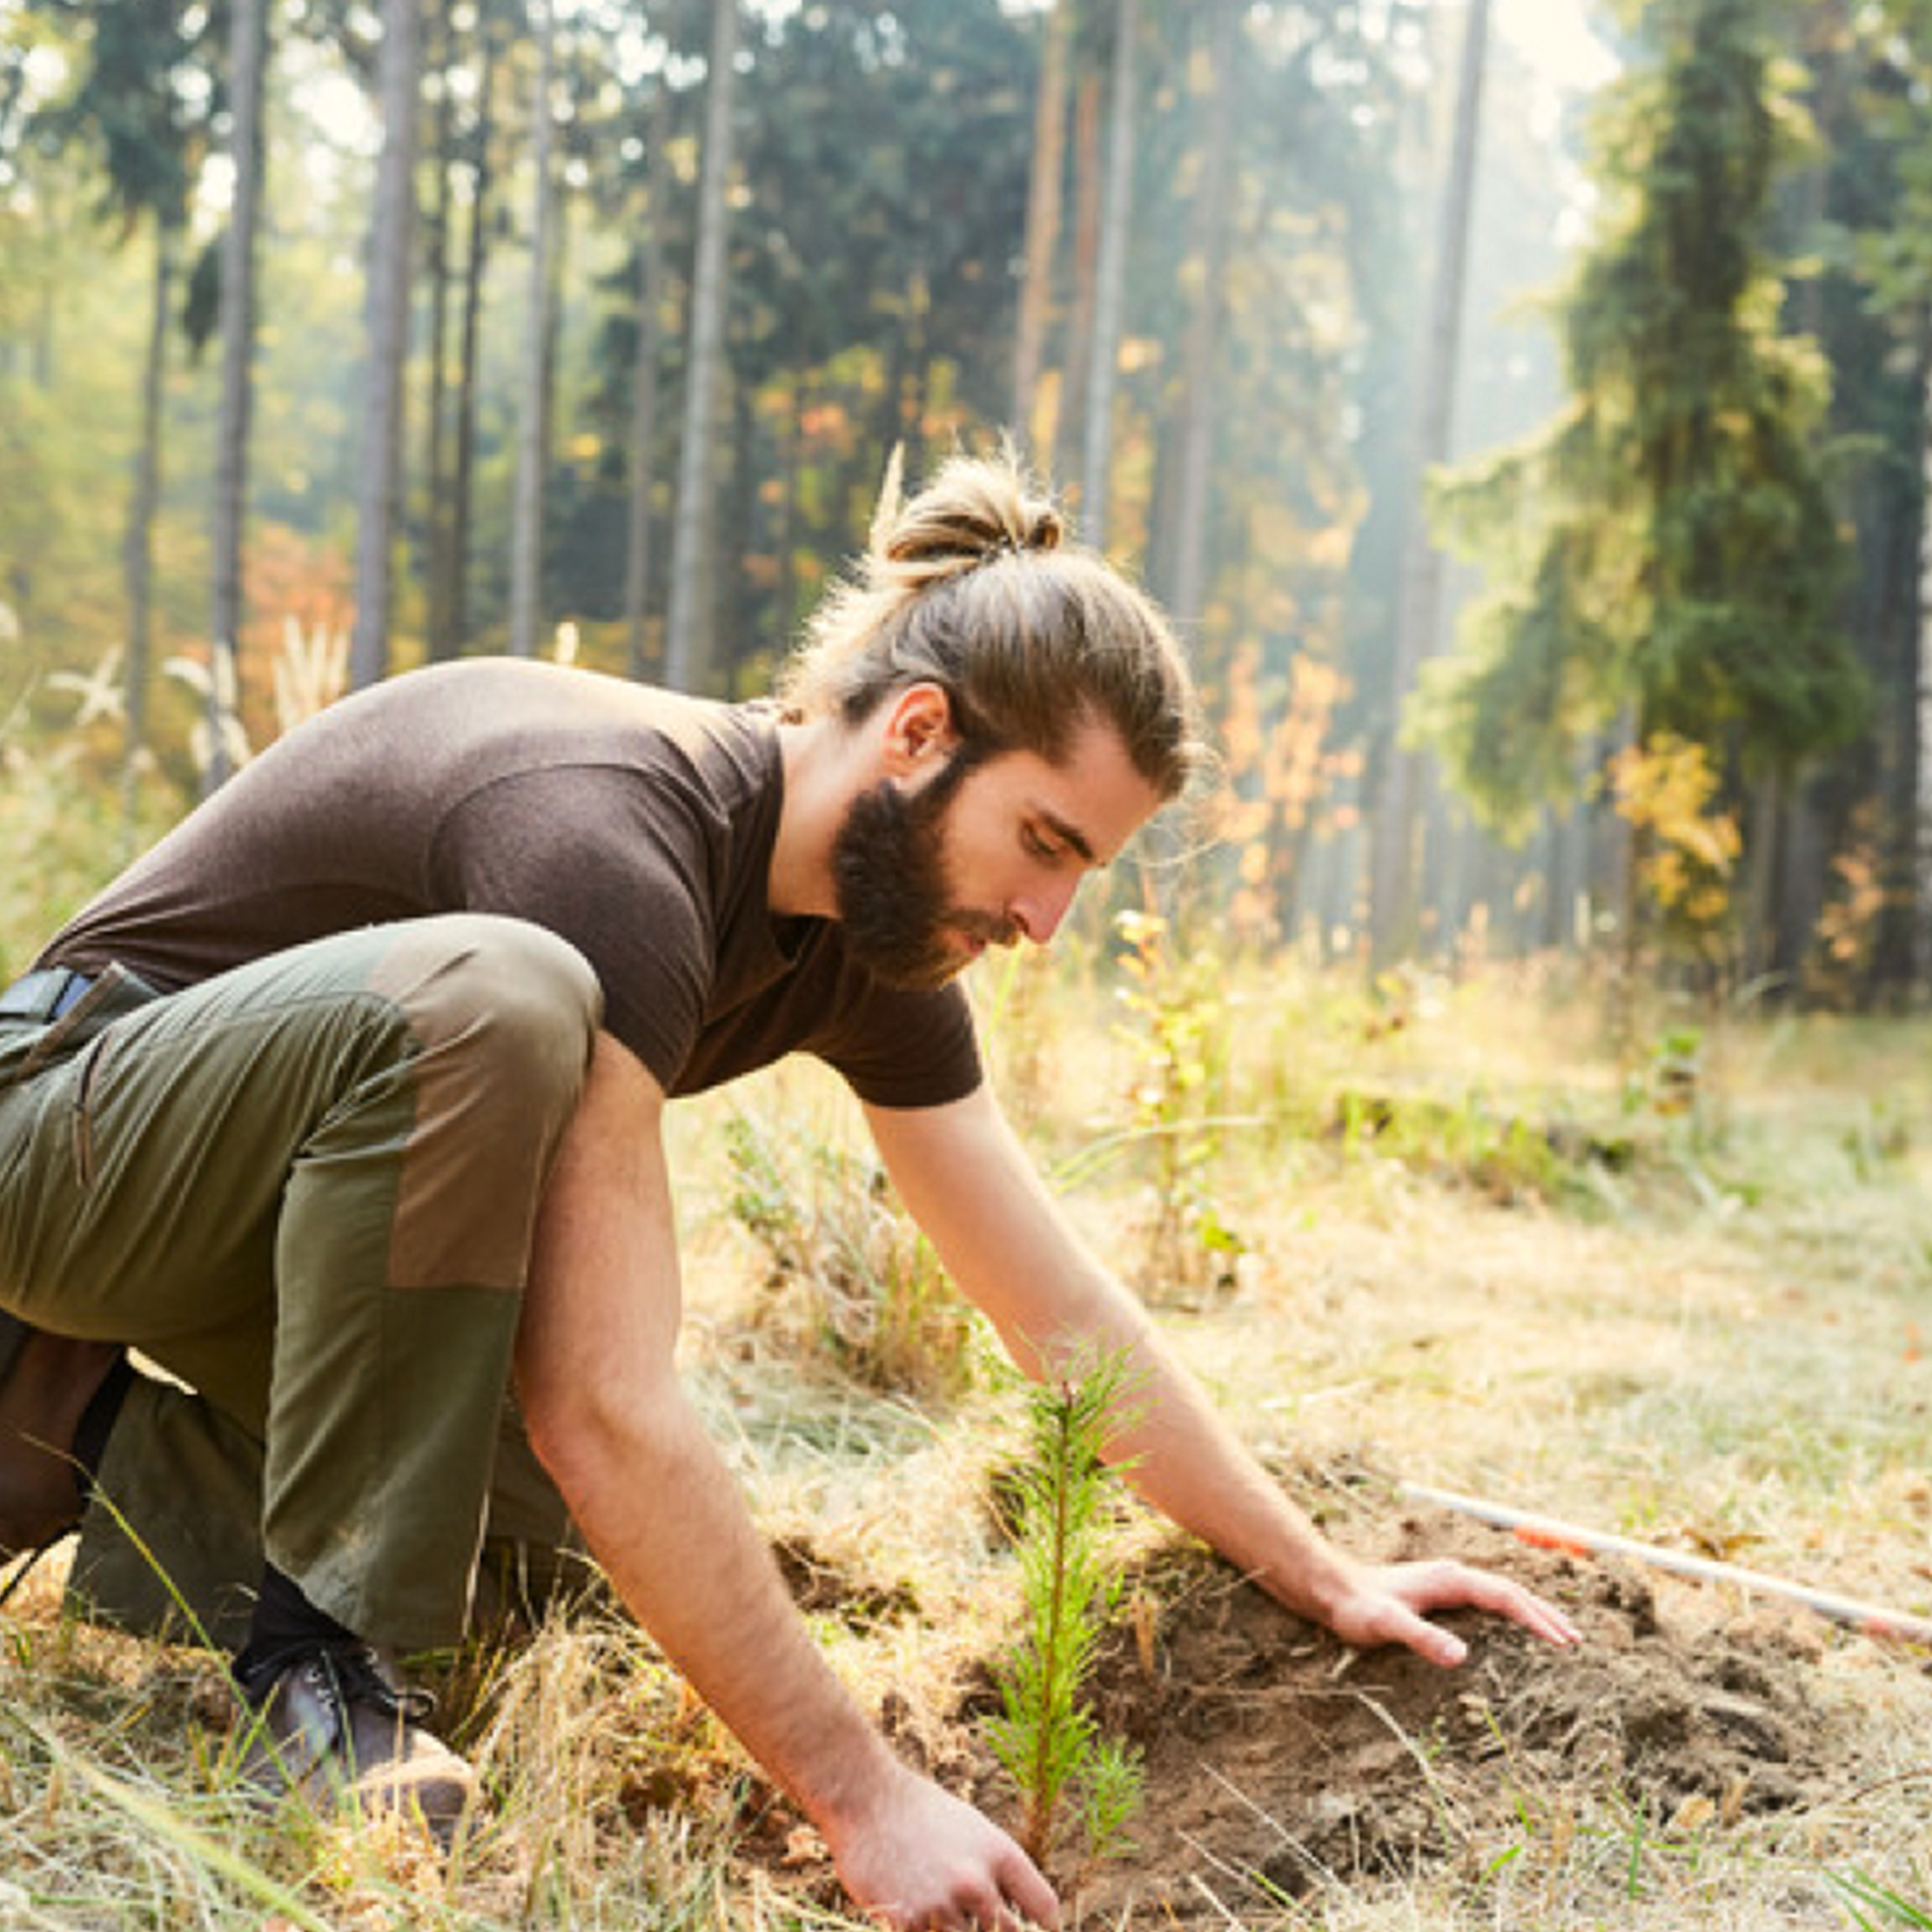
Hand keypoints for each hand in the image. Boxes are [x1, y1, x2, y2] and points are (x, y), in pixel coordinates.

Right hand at [823, 1762, 1059, 1930]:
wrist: (867, 1797)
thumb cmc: (921, 1812)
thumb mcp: (973, 1830)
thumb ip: (997, 1873)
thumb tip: (1014, 1915)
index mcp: (1000, 1854)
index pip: (1045, 1909)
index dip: (1045, 1928)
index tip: (1035, 1930)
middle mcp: (976, 1882)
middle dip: (994, 1930)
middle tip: (967, 1911)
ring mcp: (941, 1905)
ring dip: (954, 1929)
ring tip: (935, 1900)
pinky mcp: (906, 1921)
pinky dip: (923, 1930)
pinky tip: (912, 1912)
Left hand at [1322, 1558, 1582, 1667]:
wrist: (1331, 1589)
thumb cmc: (1356, 1608)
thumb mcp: (1386, 1625)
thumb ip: (1422, 1638)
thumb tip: (1461, 1657)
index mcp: (1451, 1580)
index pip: (1506, 1597)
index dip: (1536, 1619)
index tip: (1563, 1643)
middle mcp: (1454, 1576)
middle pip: (1512, 1592)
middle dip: (1545, 1615)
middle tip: (1577, 1641)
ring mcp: (1449, 1584)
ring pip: (1502, 1595)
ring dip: (1532, 1613)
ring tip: (1560, 1636)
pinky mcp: (1441, 1595)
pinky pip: (1488, 1603)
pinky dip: (1512, 1615)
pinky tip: (1516, 1633)